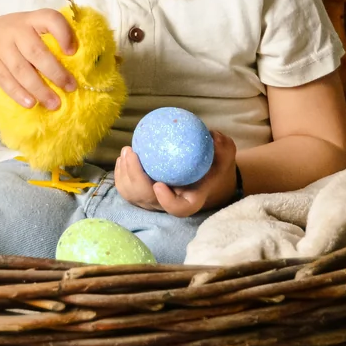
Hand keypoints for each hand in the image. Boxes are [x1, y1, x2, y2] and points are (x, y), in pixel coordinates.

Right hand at [0, 9, 77, 108]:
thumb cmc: (17, 36)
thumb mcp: (32, 27)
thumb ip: (50, 39)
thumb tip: (80, 65)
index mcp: (32, 19)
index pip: (50, 19)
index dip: (63, 33)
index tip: (73, 52)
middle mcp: (15, 30)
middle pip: (36, 51)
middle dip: (55, 72)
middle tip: (70, 88)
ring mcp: (0, 46)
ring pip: (21, 69)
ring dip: (39, 89)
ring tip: (54, 103)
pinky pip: (5, 80)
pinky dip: (18, 93)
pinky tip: (31, 103)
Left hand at [113, 131, 236, 216]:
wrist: (200, 171)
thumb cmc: (211, 163)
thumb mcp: (224, 154)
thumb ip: (223, 147)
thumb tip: (213, 136)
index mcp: (189, 199)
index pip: (177, 209)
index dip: (166, 201)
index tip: (159, 184)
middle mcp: (168, 204)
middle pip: (146, 198)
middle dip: (134, 177)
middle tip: (132, 152)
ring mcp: (152, 201)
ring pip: (132, 194)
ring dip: (124, 173)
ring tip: (127, 151)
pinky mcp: (140, 194)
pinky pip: (125, 188)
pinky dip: (121, 173)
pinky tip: (124, 156)